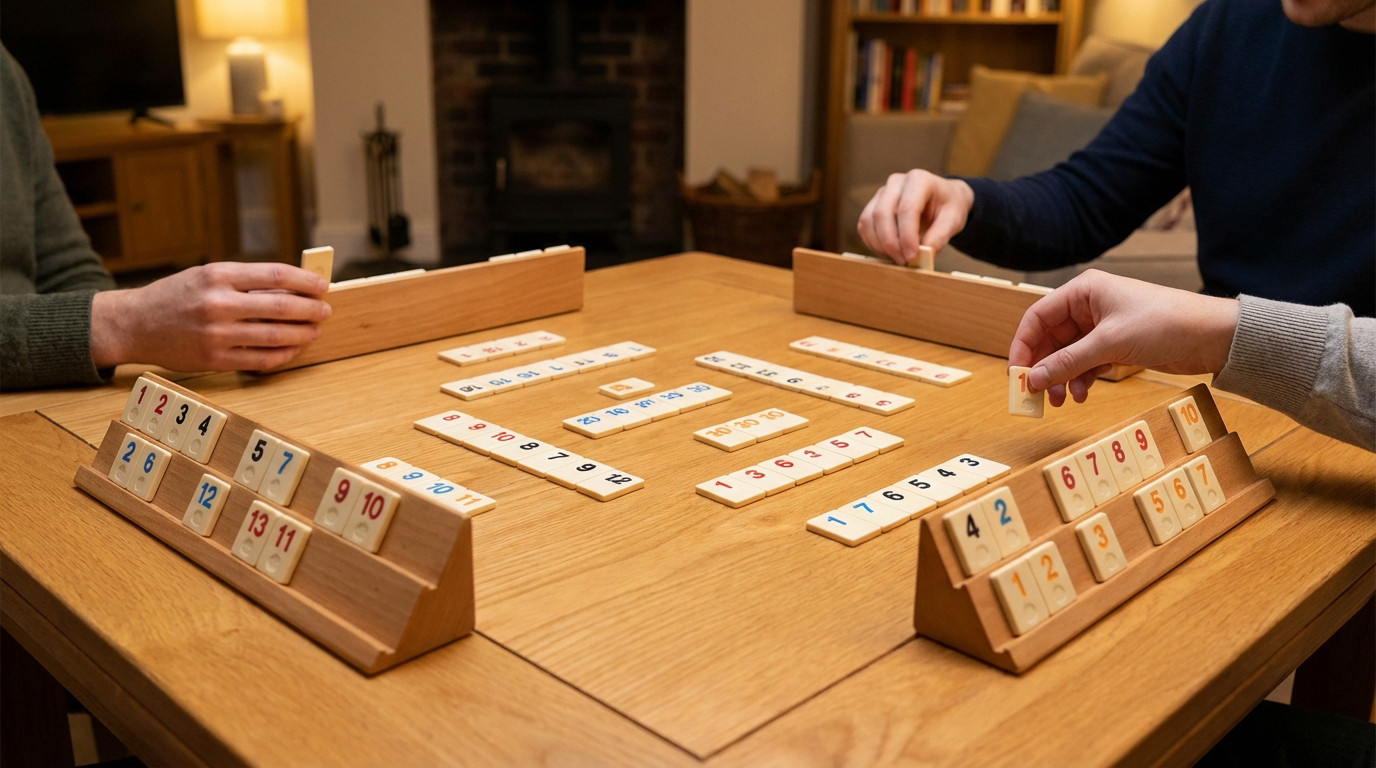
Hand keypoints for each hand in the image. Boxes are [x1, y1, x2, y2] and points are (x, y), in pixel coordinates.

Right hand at [91, 262, 331, 371]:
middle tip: (325, 311)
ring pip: (275, 336)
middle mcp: (218, 303)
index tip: (322, 286)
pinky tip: (292, 349)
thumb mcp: (208, 276)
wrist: (135, 324)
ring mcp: (216, 334)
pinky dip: (283, 355)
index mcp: (218, 275)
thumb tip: (294, 287)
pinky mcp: (214, 360)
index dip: (306, 281)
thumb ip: (247, 281)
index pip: (276, 275)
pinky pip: (260, 360)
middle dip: (311, 310)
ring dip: (302, 334)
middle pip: (281, 307)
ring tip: (314, 330)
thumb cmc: (177, 296)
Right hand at [857, 169, 974, 264]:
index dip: (906, 235)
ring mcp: (881, 193)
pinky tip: (888, 252)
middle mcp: (896, 182)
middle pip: (882, 214)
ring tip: (898, 258)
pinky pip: (864, 226)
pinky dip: (872, 243)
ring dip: (880, 245)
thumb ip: (940, 236)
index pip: (906, 208)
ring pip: (869, 220)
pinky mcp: (873, 205)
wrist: (942, 199)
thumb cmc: (948, 206)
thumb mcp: (954, 220)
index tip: (912, 256)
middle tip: (904, 261)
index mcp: (919, 180)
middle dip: (891, 243)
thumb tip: (923, 255)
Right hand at [1008, 269, 1238, 406]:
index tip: (1017, 374)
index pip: (1037, 317)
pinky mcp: (1115, 344)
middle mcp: (1089, 307)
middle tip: (1036, 395)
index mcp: (1083, 292)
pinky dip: (1081, 379)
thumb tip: (1034, 379)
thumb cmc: (1165, 323)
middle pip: (1050, 339)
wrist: (1212, 335)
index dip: (1023, 346)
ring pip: (1067, 355)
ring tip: (1063, 400)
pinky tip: (1082, 394)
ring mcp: (1102, 327)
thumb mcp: (1110, 343)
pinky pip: (1086, 363)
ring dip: (1062, 378)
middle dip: (1044, 368)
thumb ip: (1069, 362)